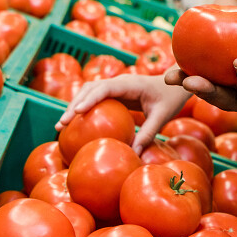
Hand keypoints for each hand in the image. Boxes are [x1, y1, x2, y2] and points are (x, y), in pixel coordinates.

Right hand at [56, 74, 191, 152]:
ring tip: (61, 126)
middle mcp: (119, 82)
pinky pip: (95, 98)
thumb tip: (134, 153)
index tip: (76, 112)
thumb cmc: (171, 98)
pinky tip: (75, 124)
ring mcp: (115, 86)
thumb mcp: (162, 116)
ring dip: (74, 106)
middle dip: (73, 105)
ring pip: (88, 91)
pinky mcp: (114, 93)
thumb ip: (149, 133)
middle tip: (61, 125)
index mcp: (130, 84)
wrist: (175, 84)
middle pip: (89, 89)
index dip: (89, 99)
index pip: (104, 89)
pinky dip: (83, 108)